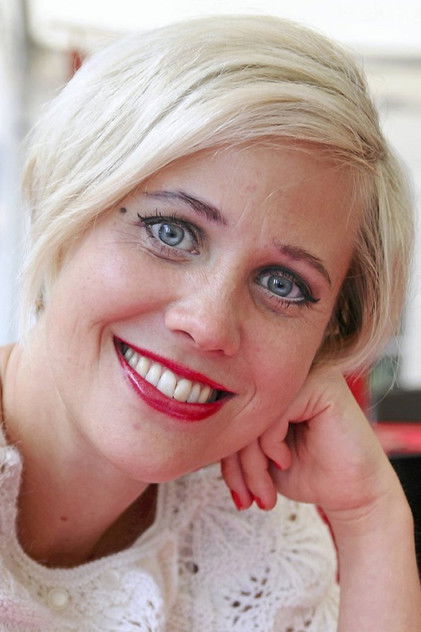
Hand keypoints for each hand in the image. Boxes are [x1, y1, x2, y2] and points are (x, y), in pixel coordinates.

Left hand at [221, 366, 400, 522]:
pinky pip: (274, 412)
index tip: (236, 490)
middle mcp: (287, 375)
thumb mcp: (260, 458)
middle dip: (237, 463)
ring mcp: (306, 375)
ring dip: (251, 463)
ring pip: (254, 414)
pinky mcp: (321, 385)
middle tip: (245, 498)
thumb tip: (197, 437)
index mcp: (272, 386)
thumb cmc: (309, 472)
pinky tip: (284, 462)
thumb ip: (235, 441)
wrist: (354, 494)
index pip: (233, 411)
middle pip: (241, 411)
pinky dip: (270, 445)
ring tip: (263, 493)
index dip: (226, 453)